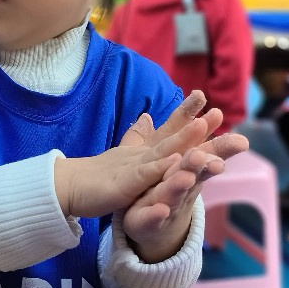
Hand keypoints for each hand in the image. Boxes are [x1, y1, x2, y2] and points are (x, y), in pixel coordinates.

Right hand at [53, 90, 240, 219]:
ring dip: (183, 139)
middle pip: (173, 138)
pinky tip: (175, 162)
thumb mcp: (123, 156)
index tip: (209, 101)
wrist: (68, 186)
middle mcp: (142, 155)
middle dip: (197, 126)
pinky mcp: (124, 184)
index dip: (188, 115)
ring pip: (163, 152)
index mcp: (145, 151)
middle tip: (220, 112)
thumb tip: (148, 117)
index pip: (170, 131)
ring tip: (203, 126)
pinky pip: (145, 176)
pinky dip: (160, 169)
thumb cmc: (96, 174)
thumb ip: (138, 137)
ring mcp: (134, 167)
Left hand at [120, 91, 248, 260]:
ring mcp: (167, 204)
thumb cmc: (160, 185)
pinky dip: (157, 214)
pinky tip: (161, 210)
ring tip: (186, 176)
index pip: (197, 145)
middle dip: (199, 159)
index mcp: (182, 165)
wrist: (148, 225)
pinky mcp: (150, 221)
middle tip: (204, 149)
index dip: (205, 130)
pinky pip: (154, 218)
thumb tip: (176, 111)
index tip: (217, 112)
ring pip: (176, 193)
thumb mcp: (162, 157)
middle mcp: (181, 183)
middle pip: (194, 169)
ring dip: (181, 184)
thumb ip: (170, 135)